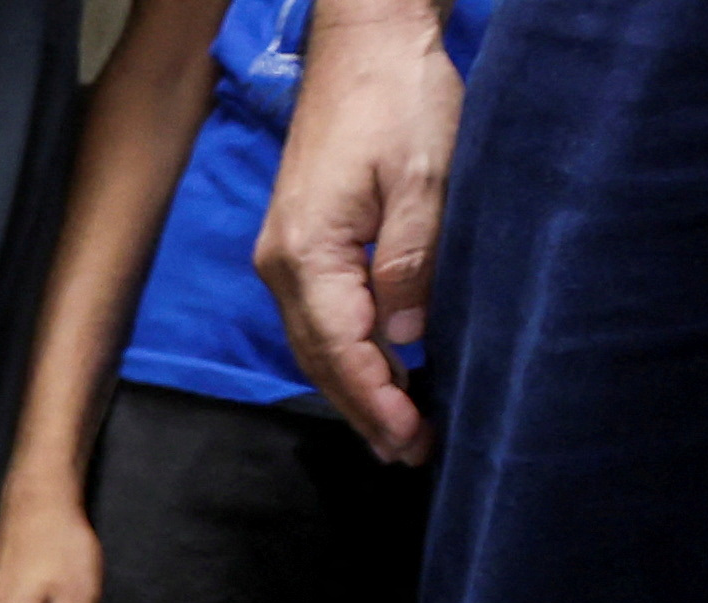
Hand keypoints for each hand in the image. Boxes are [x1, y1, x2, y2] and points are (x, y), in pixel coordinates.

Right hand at [251, 0, 456, 463]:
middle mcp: (283, 263)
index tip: (411, 439)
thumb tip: (407, 334)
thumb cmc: (397, 95)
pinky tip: (376, 371)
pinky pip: (320, 317)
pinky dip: (347, 354)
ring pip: (316, 343)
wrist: (364, 41)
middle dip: (363, 411)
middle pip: (319, 359)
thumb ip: (412, 259)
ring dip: (354, 389)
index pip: (341, 349)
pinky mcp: (300, 241)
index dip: (377, 401)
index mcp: (307, 252)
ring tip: (394, 430)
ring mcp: (286, 254)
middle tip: (407, 455)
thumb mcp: (423, 176)